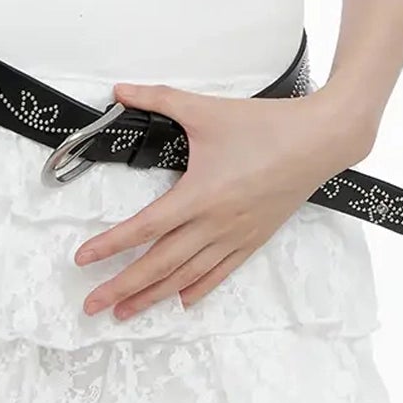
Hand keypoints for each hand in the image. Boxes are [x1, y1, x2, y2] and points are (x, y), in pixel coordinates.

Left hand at [71, 84, 371, 319]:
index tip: (82, 260)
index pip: (144, 228)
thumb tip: (120, 90)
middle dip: (122, 286)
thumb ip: (158, 98)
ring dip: (153, 296)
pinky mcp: (254, 238)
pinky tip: (181, 299)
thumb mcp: (205, 109)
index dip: (109, 245)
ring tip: (125, 312)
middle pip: (159, 264)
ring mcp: (235, 236)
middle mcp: (214, 223)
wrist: (319, 141)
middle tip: (92, 305)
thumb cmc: (266, 126)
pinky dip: (197, 288)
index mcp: (199, 195)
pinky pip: (220, 272)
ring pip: (186, 276)